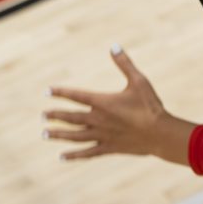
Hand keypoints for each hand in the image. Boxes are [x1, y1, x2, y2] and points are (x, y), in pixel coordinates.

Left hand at [44, 45, 193, 161]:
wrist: (160, 133)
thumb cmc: (150, 105)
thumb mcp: (138, 81)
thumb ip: (124, 64)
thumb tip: (114, 46)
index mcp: (103, 102)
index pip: (76, 95)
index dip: (61, 92)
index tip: (47, 91)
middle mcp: (98, 119)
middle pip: (71, 117)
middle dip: (55, 115)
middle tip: (42, 116)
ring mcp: (102, 135)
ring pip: (74, 136)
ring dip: (59, 134)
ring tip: (45, 134)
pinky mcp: (108, 148)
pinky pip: (87, 152)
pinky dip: (74, 155)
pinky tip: (62, 157)